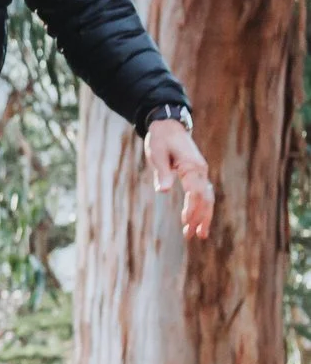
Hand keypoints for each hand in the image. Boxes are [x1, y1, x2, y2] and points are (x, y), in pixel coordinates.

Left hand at [146, 119, 214, 239]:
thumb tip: (163, 191)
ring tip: (197, 235)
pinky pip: (203, 194)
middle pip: (206, 199)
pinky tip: (198, 220)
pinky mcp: (197, 174)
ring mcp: (201, 172)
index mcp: (192, 167)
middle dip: (200, 218)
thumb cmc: (160, 140)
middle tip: (192, 236)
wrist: (168, 127)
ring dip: (204, 216)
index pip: (195, 193)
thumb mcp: (156, 154)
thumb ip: (161, 173)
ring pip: (207, 198)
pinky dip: (203, 208)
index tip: (185, 223)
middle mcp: (201, 170)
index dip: (191, 209)